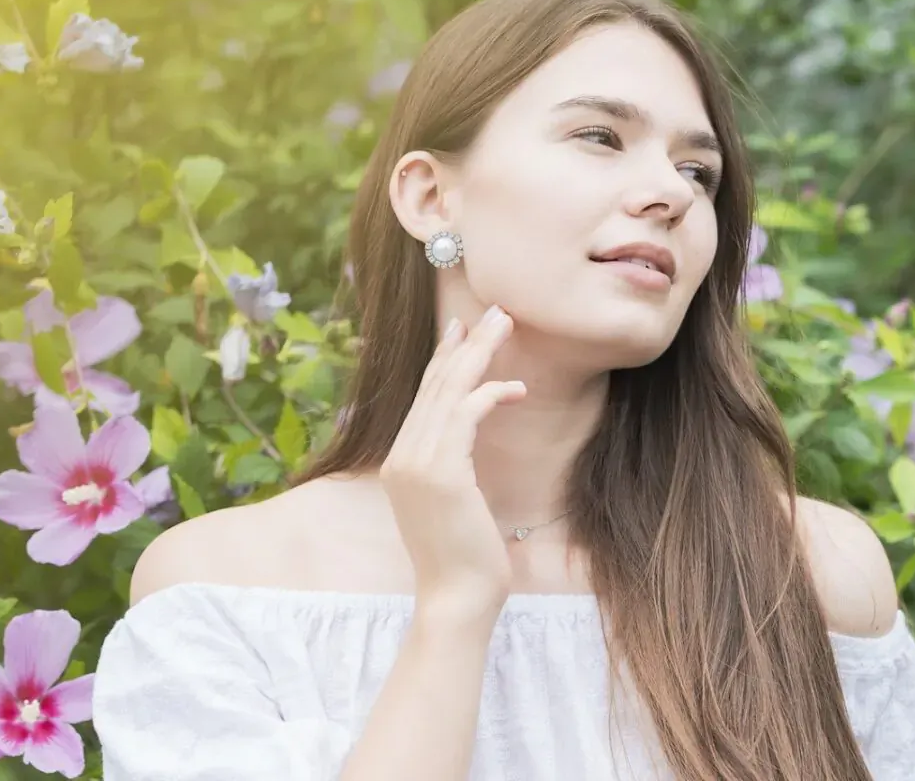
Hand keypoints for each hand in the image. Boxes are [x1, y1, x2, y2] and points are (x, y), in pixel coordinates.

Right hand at [379, 305, 526, 618]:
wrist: (457, 601)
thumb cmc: (465, 560)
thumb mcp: (453, 504)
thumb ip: (452, 468)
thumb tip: (468, 440)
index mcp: (399, 463)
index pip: (422, 399)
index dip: (443, 361)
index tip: (461, 331)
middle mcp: (401, 457)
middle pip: (433, 386)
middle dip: (465, 345)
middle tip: (493, 312)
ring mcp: (416, 464)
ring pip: (449, 392)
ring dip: (480, 354)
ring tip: (505, 325)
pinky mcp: (441, 472)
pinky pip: (465, 416)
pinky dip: (490, 395)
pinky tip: (515, 388)